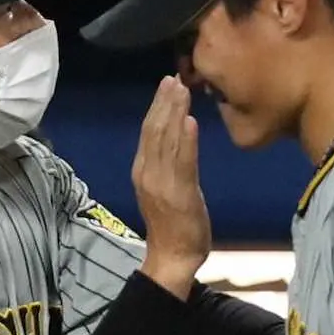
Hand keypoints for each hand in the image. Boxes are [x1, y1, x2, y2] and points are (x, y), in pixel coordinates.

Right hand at [132, 76, 211, 296]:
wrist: (173, 257)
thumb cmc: (173, 225)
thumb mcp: (165, 189)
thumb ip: (168, 163)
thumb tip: (178, 135)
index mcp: (143, 171)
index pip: (149, 132)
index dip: (157, 106)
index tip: (168, 84)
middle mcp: (148, 174)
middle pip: (154, 131)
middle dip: (165, 103)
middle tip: (175, 77)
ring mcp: (162, 184)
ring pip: (166, 141)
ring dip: (175, 114)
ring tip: (183, 90)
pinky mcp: (180, 194)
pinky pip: (182, 163)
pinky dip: (186, 141)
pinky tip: (190, 122)